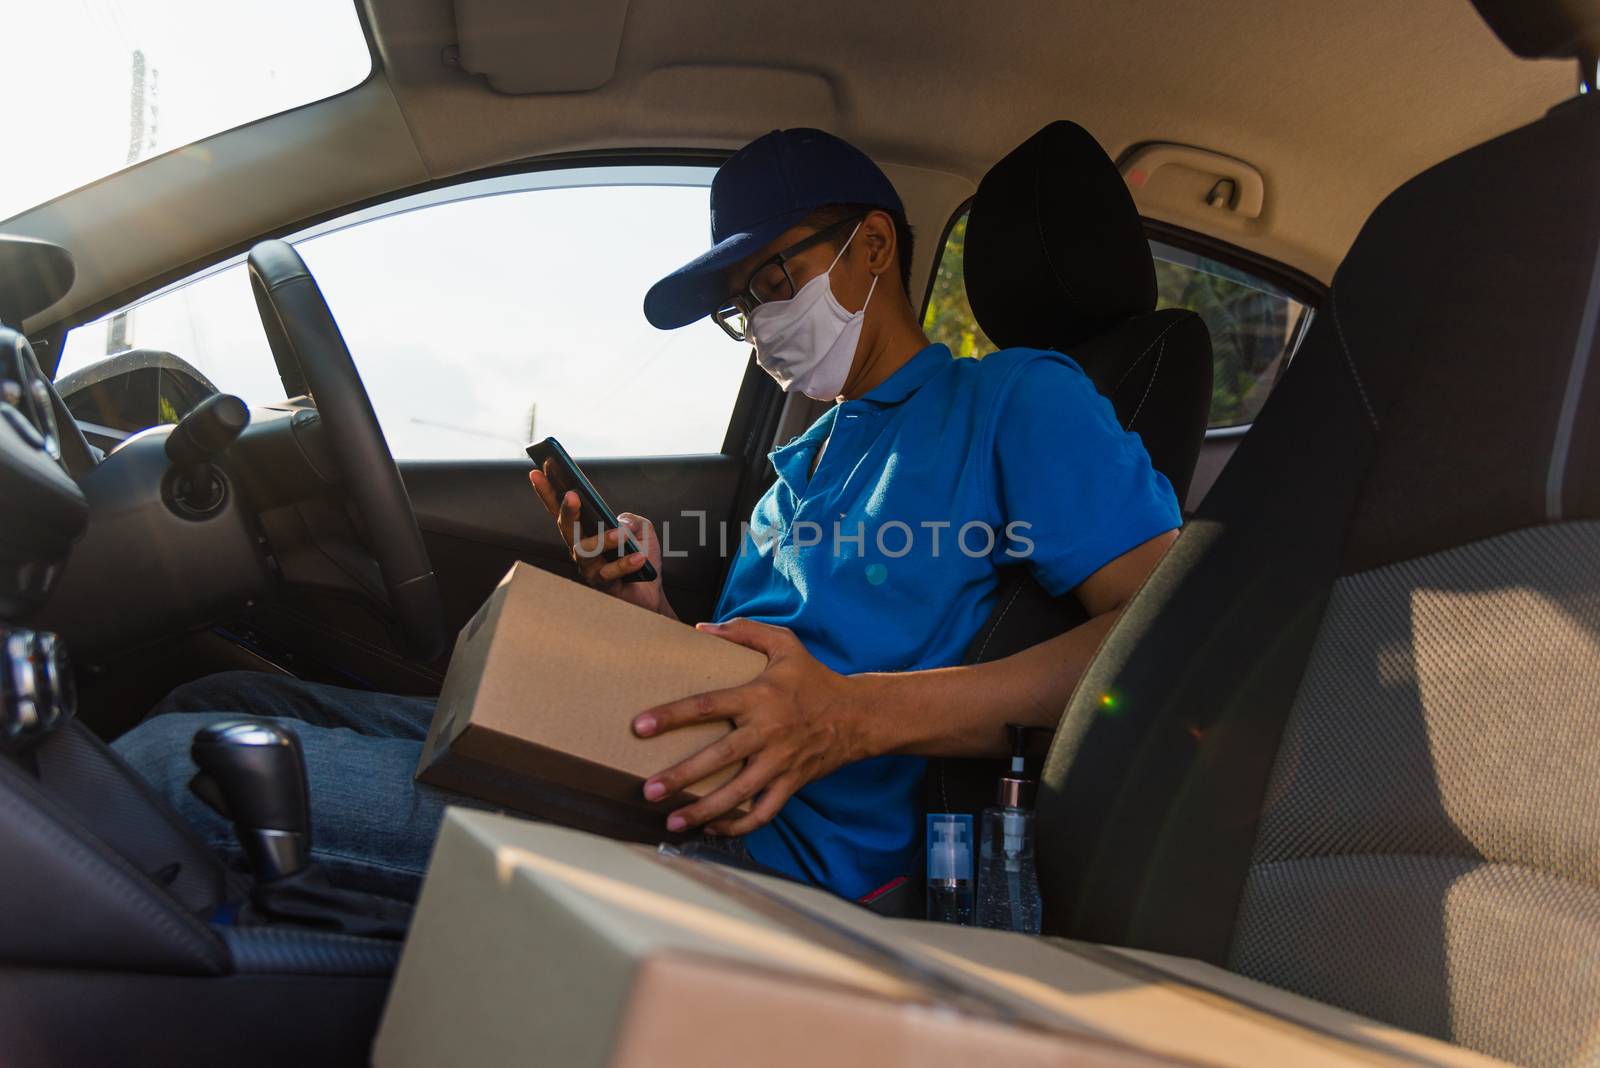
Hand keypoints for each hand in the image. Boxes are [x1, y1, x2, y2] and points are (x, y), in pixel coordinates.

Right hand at [527, 463, 670, 617]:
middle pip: (567, 528)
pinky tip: (639, 557)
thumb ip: (631, 519)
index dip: (548, 492)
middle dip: (567, 510)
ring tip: (622, 535)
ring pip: (585, 552)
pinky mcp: (602, 586)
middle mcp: (581, 549)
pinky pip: (610, 573)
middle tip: (572, 495)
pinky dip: (625, 564)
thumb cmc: (641, 558)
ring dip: (604, 540)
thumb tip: (617, 523)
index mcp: (585, 531)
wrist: (651, 594)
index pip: (562, 509)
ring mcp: (588, 569)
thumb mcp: (643, 529)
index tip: (537, 471)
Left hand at [633, 619, 865, 835]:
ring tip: (671, 821)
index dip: (672, 715)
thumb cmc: (814, 678)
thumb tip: (702, 628)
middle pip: (718, 757)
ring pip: (737, 794)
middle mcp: (767, 732)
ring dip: (703, 811)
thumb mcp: (785, 644)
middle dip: (681, 776)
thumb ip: (745, 631)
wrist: (858, 716)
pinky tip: (712, 829)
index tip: (640, 726)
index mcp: (759, 697)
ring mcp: (779, 762)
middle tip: (648, 790)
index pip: (707, 706)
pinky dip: (738, 825)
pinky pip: (763, 812)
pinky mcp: (791, 784)